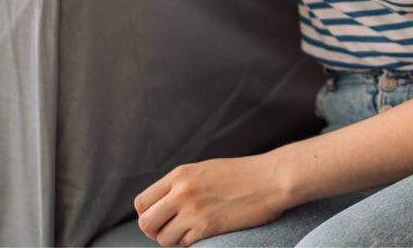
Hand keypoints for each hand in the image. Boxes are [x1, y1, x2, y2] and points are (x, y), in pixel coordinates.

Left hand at [135, 155, 288, 245]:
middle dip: (154, 230)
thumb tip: (162, 204)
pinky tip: (206, 231)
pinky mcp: (206, 227)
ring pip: (163, 238)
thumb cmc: (242, 174)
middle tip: (170, 229)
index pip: (142, 202)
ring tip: (191, 230)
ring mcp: (193, 210)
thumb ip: (181, 185)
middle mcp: (181, 192)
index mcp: (180, 175)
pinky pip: (185, 244)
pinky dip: (191, 242)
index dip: (147, 214)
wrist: (271, 179)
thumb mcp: (205, 170)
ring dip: (174, 238)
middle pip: (146, 223)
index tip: (159, 218)